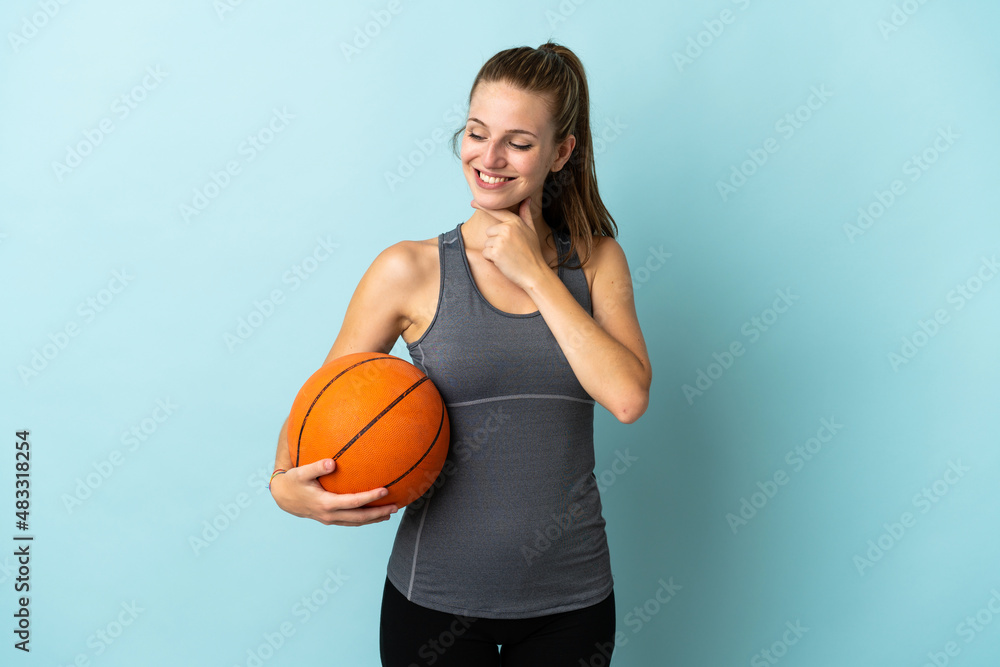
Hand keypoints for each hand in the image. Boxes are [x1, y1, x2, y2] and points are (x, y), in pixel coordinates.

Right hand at [270, 459, 398, 526]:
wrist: (283, 498)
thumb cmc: (293, 482)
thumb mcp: (301, 472)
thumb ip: (316, 467)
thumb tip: (331, 463)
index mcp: (325, 503)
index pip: (353, 502)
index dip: (369, 498)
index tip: (385, 491)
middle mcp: (329, 515)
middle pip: (359, 517)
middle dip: (378, 513)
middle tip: (395, 507)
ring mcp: (330, 519)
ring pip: (356, 522)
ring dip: (374, 519)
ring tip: (390, 513)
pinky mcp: (330, 519)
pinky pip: (351, 522)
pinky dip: (364, 520)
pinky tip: (374, 515)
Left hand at [471, 197, 547, 289]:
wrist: (534, 273)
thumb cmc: (533, 253)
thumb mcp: (531, 231)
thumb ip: (526, 214)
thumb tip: (527, 199)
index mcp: (515, 222)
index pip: (497, 212)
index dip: (483, 207)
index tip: (473, 202)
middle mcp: (507, 228)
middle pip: (489, 232)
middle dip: (495, 241)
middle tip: (509, 250)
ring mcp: (501, 240)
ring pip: (487, 243)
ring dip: (494, 251)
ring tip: (508, 256)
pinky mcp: (495, 252)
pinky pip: (485, 253)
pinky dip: (491, 259)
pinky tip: (503, 262)